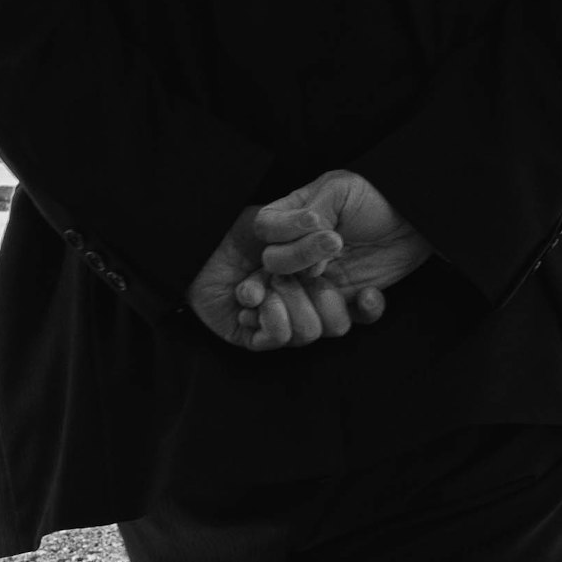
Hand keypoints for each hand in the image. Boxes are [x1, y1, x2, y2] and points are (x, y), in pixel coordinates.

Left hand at [185, 198, 378, 351]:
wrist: (193, 250)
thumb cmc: (234, 232)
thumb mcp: (276, 222)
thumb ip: (308, 227)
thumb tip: (336, 236)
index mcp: (316, 285)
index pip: (355, 309)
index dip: (367, 308)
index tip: (368, 292)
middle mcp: (301, 307)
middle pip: (336, 325)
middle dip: (322, 298)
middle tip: (301, 276)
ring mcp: (278, 324)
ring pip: (308, 332)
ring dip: (290, 304)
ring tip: (268, 284)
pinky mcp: (253, 338)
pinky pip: (277, 338)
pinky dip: (270, 317)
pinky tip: (256, 297)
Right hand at [262, 169, 432, 311]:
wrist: (415, 218)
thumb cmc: (374, 196)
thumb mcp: (339, 189)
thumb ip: (313, 212)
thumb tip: (308, 259)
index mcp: (289, 221)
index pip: (264, 230)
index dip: (283, 232)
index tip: (317, 224)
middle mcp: (297, 253)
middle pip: (274, 268)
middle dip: (300, 260)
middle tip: (336, 244)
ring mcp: (320, 280)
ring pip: (300, 304)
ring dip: (320, 295)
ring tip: (345, 267)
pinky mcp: (346, 299)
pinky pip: (341, 320)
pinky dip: (359, 311)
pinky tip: (371, 294)